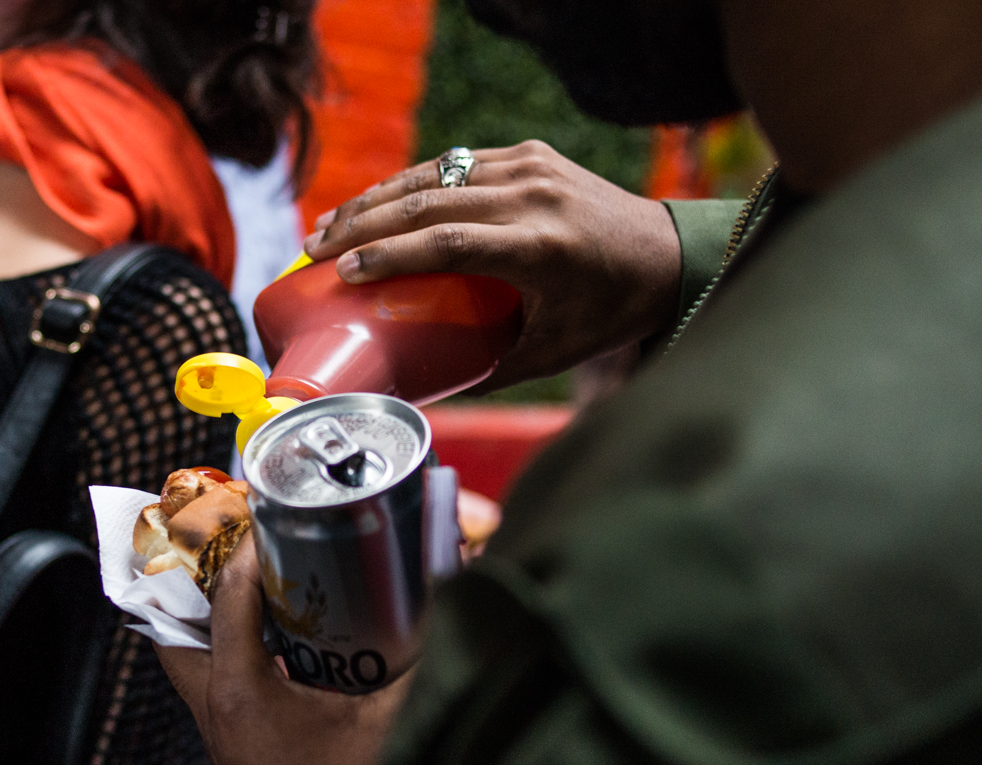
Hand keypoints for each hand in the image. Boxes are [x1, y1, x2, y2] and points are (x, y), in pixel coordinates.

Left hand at [155, 538, 412, 764]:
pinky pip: (219, 685)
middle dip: (192, 580)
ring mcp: (223, 734)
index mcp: (239, 690)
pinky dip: (236, 653)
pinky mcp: (240, 753)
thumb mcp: (397, 720)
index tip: (277, 516)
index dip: (251, 547)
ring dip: (210, 619)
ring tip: (250, 582)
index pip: (228, 594)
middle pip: (174, 627)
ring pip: (190, 659)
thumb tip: (452, 590)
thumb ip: (424, 650)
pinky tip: (284, 642)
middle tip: (228, 547)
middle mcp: (217, 708)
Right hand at [304, 140, 682, 389]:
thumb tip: (417, 394)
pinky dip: (409, 183)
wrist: (667, 254)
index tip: (342, 270)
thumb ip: (486, 371)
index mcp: (543, 246)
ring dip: (376, 199)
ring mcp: (533, 165)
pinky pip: (456, 163)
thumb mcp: (551, 351)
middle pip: (429, 200)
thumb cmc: (608, 313)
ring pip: (435, 174)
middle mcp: (536, 195)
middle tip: (314, 249)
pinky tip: (374, 204)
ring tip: (329, 224)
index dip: (390, 253)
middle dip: (363, 223)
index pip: (450, 240)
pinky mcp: (530, 153)